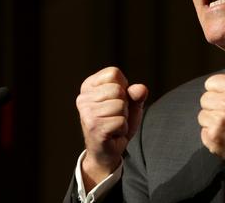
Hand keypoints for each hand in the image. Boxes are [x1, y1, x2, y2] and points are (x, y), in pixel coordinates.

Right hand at [76, 67, 147, 186]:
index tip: (116, 100)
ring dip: (123, 118)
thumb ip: (136, 94)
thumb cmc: (117, 122)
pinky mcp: (94, 128)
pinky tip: (113, 133)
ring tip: (113, 124)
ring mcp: (87, 113)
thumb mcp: (130, 104)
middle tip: (115, 115)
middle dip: (124, 104)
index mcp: (88, 86)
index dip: (123, 87)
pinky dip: (122, 129)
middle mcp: (83, 98)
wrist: (107, 151)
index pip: (113, 73)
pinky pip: (121, 122)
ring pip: (120, 106)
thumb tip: (141, 89)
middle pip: (118, 90)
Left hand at [198, 74, 224, 179]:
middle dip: (214, 106)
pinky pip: (203, 131)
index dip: (216, 90)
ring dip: (212, 121)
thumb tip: (215, 87)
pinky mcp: (212, 137)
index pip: (211, 83)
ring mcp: (218, 122)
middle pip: (205, 99)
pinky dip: (212, 134)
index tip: (220, 96)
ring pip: (202, 115)